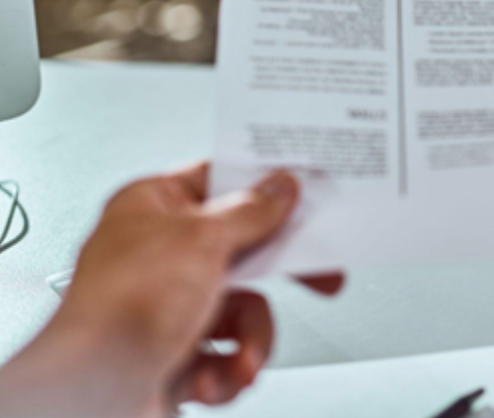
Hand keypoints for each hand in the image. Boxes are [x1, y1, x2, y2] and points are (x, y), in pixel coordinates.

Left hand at [0, 164, 342, 417]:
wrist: (91, 395)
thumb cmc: (121, 310)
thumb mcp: (203, 240)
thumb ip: (251, 211)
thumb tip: (279, 188)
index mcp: (151, 209)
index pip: (220, 181)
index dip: (265, 188)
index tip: (304, 195)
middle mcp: (158, 254)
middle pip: (242, 249)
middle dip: (276, 279)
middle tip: (319, 275)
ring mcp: (167, 306)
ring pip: (244, 308)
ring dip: (251, 338)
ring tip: (241, 357)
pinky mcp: (175, 352)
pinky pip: (228, 352)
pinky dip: (229, 369)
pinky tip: (214, 377)